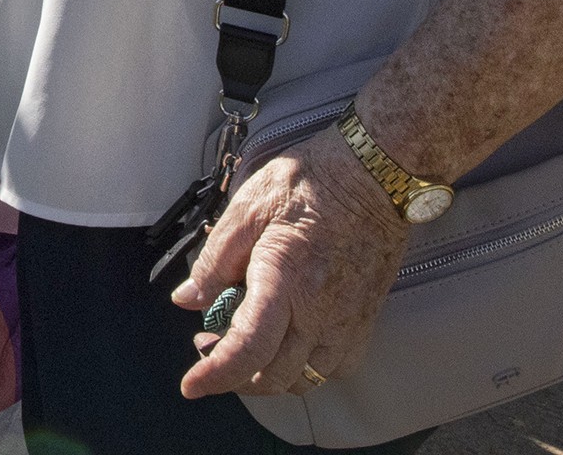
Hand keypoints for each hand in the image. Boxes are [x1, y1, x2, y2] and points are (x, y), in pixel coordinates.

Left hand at [171, 126, 411, 399]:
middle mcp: (319, 311)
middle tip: (209, 347)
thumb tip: (187, 299)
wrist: (374, 177)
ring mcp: (347, 321)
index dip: (216, 374)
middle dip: (233, 376)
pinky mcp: (365, 320)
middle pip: (273, 376)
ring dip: (268, 377)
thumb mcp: (247, 207)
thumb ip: (215, 258)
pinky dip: (306, 370)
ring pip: (305, 379)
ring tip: (244, 348)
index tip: (191, 385)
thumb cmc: (309, 183)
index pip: (248, 348)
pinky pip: (334, 368)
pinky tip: (288, 345)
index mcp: (283, 280)